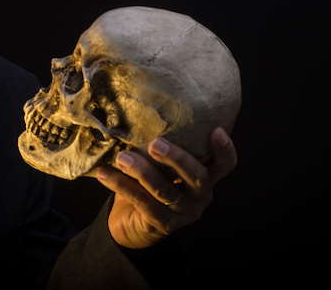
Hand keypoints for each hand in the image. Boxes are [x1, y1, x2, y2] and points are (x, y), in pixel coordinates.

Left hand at [96, 127, 237, 249]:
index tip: (215, 130)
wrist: (132, 221)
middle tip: (155, 143)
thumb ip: (160, 144)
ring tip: (122, 158)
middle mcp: (201, 195)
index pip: (225, 164)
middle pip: (197, 176)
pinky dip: (122, 186)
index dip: (225, 149)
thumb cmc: (149, 181)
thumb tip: (137, 106)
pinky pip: (142, 203)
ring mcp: (184, 212)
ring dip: (142, 172)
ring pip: (166, 191)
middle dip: (177, 158)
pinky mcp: (164, 225)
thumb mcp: (160, 162)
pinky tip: (105, 174)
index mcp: (206, 175)